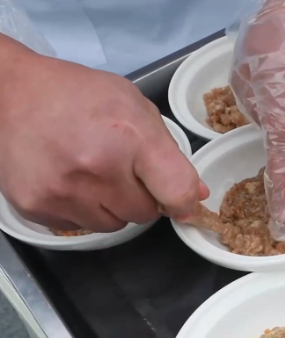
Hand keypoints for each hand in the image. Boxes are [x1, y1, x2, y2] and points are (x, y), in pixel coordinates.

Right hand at [0, 36, 207, 231]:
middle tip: (123, 170)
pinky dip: (82, 210)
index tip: (181, 201)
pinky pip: (80, 227)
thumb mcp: (136, 108)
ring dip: (112, 206)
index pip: (176, 191)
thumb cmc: (79, 96)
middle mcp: (97, 168)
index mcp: (129, 137)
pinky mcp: (37, 207)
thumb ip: (170, 152)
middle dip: (142, 197)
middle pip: (145, 214)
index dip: (184, 201)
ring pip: (114, 225)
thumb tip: (196, 193)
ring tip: (94, 173)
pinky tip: (69, 179)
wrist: (12, 94)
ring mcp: (63, 191)